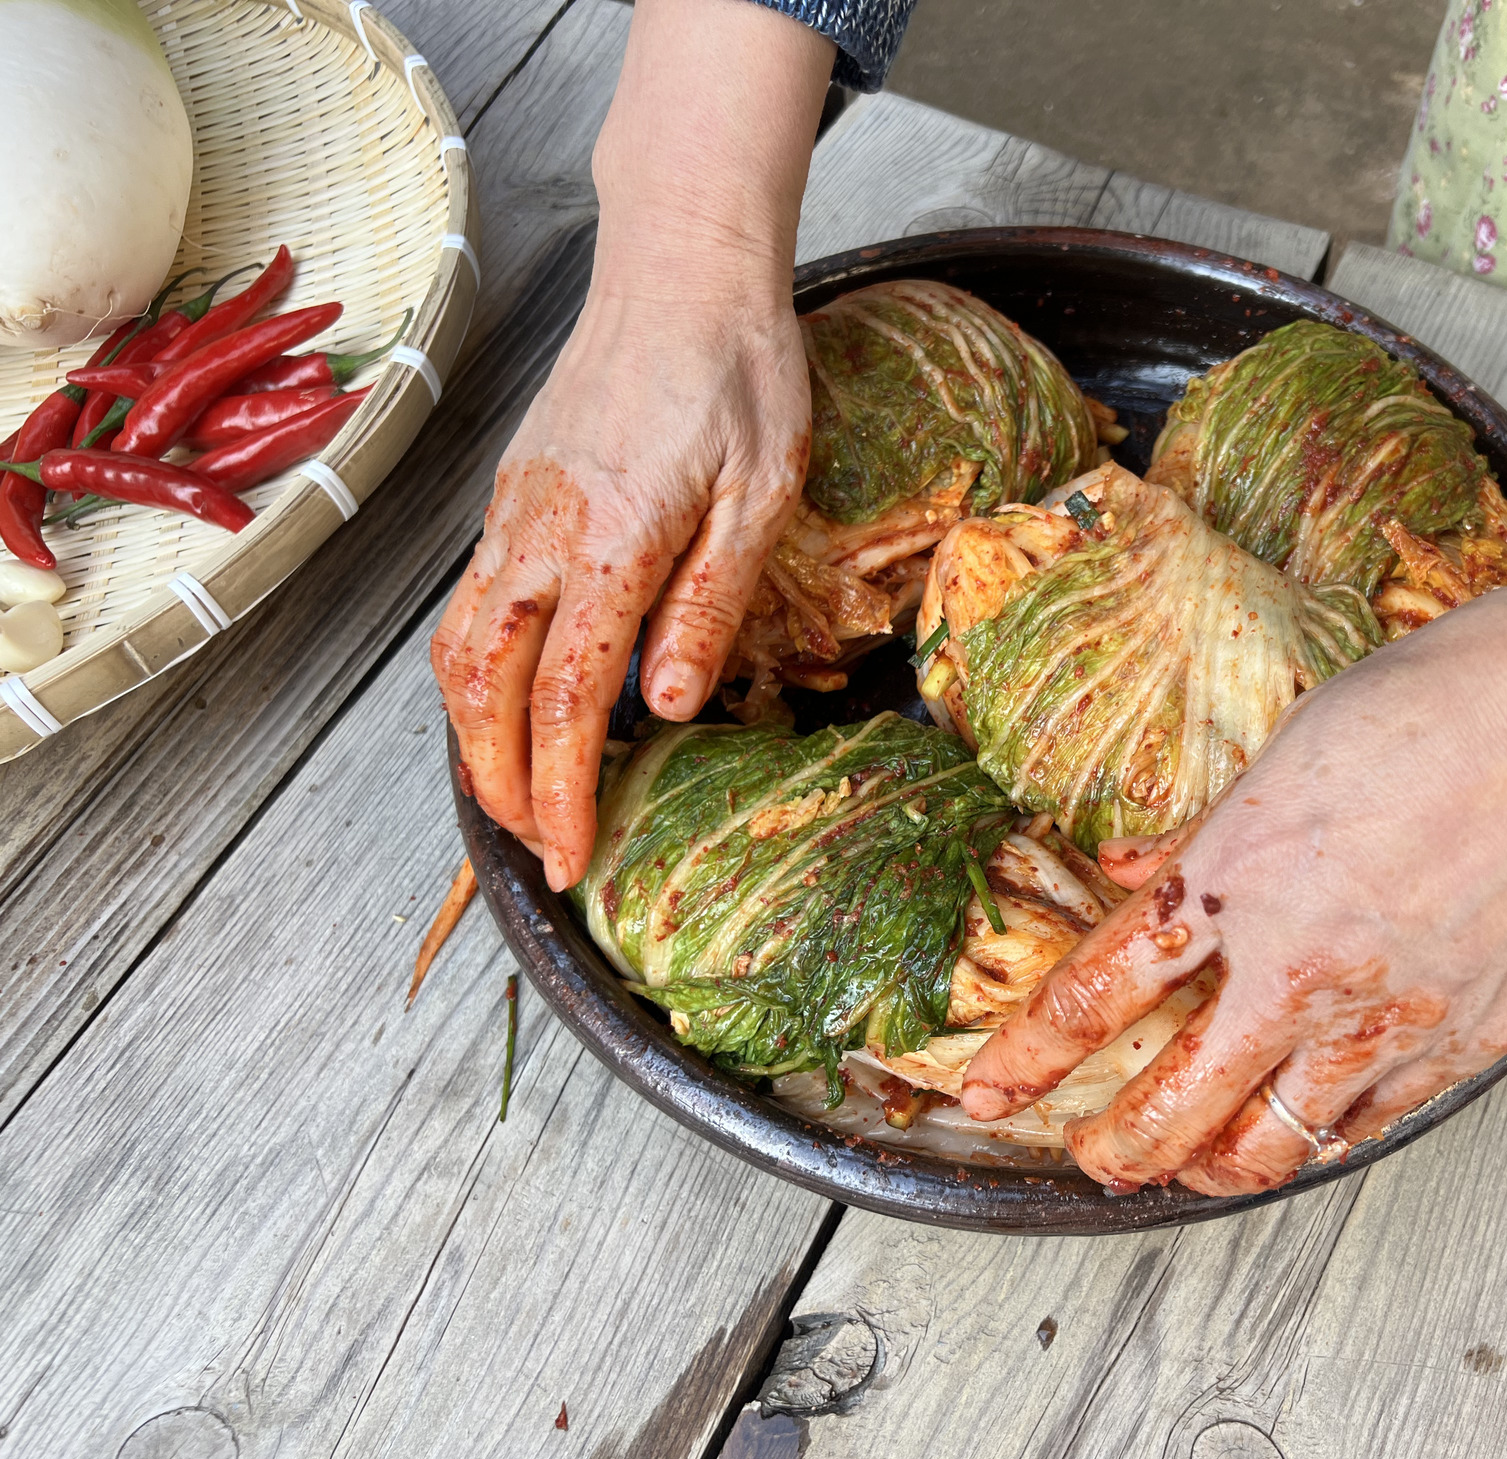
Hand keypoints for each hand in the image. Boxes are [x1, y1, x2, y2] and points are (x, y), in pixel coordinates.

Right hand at [431, 0, 833, 890]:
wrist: (682, 266)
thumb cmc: (739, 370)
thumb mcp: (762, 492)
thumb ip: (711, 603)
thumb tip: (669, 706)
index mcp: (613, 542)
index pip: (570, 702)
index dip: (566, 793)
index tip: (573, 859)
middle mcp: (541, 533)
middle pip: (484, 690)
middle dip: (502, 785)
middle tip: (537, 850)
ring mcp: (513, 512)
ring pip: (458, 649)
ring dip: (473, 736)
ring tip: (513, 796)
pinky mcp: (511, 494)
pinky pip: (468, 602)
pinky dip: (473, 673)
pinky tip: (508, 701)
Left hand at [960, 612, 1506, 1194]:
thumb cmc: (1470, 697)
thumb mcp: (1299, 736)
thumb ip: (1217, 824)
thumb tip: (1153, 865)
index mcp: (1240, 875)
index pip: (1102, 990)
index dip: (1034, 1053)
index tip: (995, 1085)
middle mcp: (1303, 966)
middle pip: (1175, 1104)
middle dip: (1116, 1147)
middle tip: (1093, 1157)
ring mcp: (1392, 1019)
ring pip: (1278, 1141)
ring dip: (1219, 1166)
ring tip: (1193, 1170)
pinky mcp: (1472, 1040)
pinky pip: (1379, 1118)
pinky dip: (1335, 1132)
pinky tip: (1321, 1123)